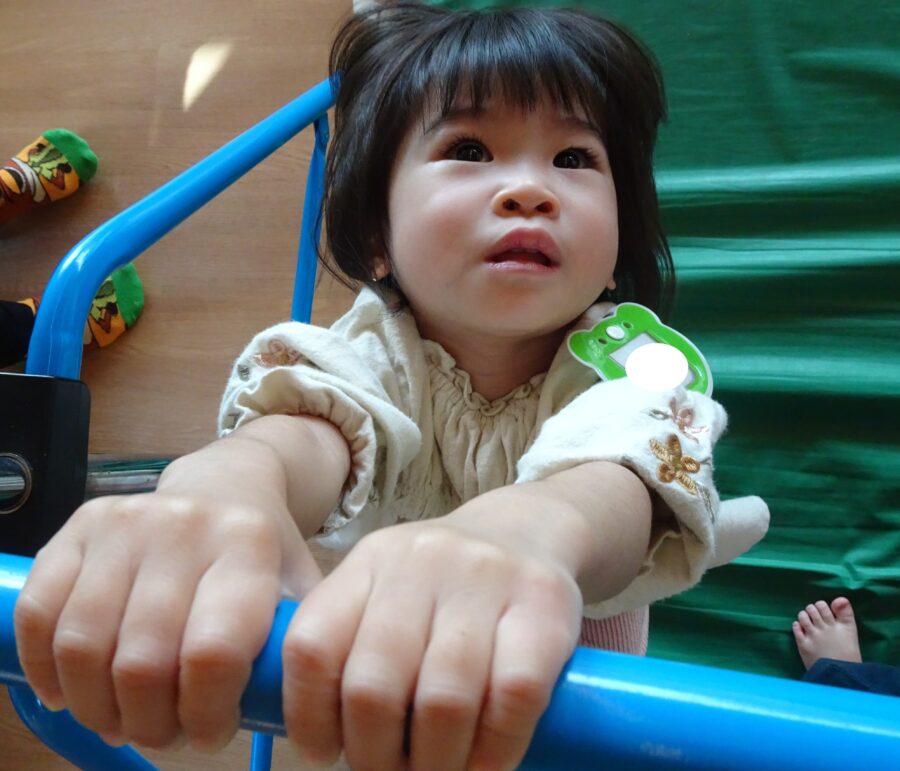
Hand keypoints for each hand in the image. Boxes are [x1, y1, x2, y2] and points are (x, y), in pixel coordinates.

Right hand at [14, 490, 318, 749]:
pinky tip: (69, 691)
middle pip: (142, 661)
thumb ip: (295, 646)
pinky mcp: (79, 526)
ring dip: (97, 705)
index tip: (211, 733)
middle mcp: (186, 526)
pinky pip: (39, 613)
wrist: (226, 486)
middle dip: (150, 722)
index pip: (213, 654)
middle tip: (163, 733)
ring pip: (83, 646)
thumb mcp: (298, 590)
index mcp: (248, 544)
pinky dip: (45, 667)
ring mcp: (126, 522)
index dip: (205, 714)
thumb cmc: (261, 554)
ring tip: (122, 719)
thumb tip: (284, 711)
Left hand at [282, 512, 582, 770]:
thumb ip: (352, 644)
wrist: (529, 528)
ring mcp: (484, 577)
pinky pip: (513, 696)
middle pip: (373, 687)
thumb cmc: (446, 584)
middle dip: (375, 756)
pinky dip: (497, 748)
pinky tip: (488, 761)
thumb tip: (321, 739)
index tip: (326, 753)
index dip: (309, 718)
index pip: (312, 647)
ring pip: (443, 701)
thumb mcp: (388, 590)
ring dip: (438, 764)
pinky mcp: (544, 602)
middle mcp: (420, 561)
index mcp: (370, 562)